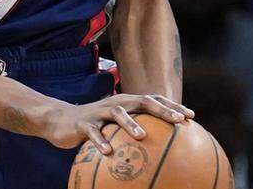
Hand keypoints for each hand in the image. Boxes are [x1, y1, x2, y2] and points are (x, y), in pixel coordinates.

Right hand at [41, 93, 193, 153]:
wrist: (60, 121)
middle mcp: (115, 103)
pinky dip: (100, 141)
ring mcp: (99, 112)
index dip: (172, 105)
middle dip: (161, 110)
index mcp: (126, 103)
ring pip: (117, 114)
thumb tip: (163, 149)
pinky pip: (93, 132)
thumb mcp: (115, 126)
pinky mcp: (83, 123)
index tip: (191, 116)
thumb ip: (135, 130)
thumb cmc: (95, 126)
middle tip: (177, 120)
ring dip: (131, 124)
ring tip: (143, 136)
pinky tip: (108, 152)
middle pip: (141, 101)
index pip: (153, 100)